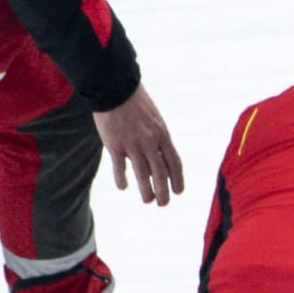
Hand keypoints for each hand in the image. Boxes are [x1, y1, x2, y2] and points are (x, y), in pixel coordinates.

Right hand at [94, 84, 184, 204]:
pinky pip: (120, 167)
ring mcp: (132, 144)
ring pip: (143, 174)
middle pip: (161, 173)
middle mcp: (150, 142)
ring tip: (148, 201)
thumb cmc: (135, 103)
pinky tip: (124, 187)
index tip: (179, 192)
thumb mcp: (155, 120)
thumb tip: (159, 159)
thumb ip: (157, 140)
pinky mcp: (114, 144)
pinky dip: (122, 179)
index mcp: (163, 135)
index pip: (175, 162)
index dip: (177, 179)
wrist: (115, 88)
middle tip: (163, 204)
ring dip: (146, 191)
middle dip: (164, 191)